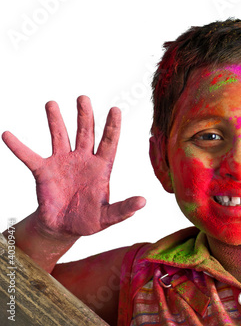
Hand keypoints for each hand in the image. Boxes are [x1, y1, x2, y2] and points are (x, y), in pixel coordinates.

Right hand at [2, 96, 145, 238]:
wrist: (63, 228)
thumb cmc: (89, 220)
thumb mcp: (108, 217)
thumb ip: (124, 209)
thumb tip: (143, 202)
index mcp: (101, 168)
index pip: (109, 143)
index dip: (112, 127)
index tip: (115, 109)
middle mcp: (83, 160)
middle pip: (86, 133)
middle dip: (85, 115)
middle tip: (83, 98)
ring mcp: (63, 163)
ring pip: (60, 136)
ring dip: (56, 121)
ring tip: (51, 103)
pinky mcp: (44, 171)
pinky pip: (29, 157)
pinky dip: (19, 147)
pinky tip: (8, 134)